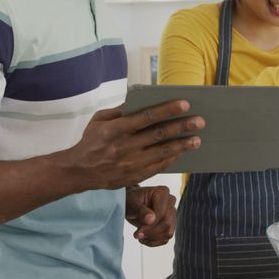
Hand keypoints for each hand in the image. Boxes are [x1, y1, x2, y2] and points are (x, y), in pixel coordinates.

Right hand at [65, 100, 203, 189]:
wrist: (79, 171)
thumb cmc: (91, 141)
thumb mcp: (99, 120)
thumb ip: (120, 110)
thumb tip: (141, 101)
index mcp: (115, 129)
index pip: (146, 117)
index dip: (167, 110)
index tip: (185, 104)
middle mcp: (124, 147)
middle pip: (158, 135)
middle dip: (181, 127)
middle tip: (200, 121)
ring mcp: (130, 164)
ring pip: (162, 153)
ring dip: (182, 146)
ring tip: (197, 139)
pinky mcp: (133, 177)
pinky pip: (158, 167)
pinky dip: (171, 159)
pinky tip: (182, 152)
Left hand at [125, 185, 176, 245]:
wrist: (132, 204)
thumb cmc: (131, 200)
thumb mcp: (131, 203)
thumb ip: (140, 210)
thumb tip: (151, 220)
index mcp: (162, 192)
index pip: (161, 213)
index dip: (150, 225)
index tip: (138, 232)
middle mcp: (170, 201)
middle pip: (167, 223)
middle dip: (151, 232)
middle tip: (137, 235)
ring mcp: (172, 213)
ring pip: (168, 232)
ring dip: (152, 238)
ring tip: (139, 236)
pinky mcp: (171, 224)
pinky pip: (166, 238)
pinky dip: (154, 241)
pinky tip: (144, 238)